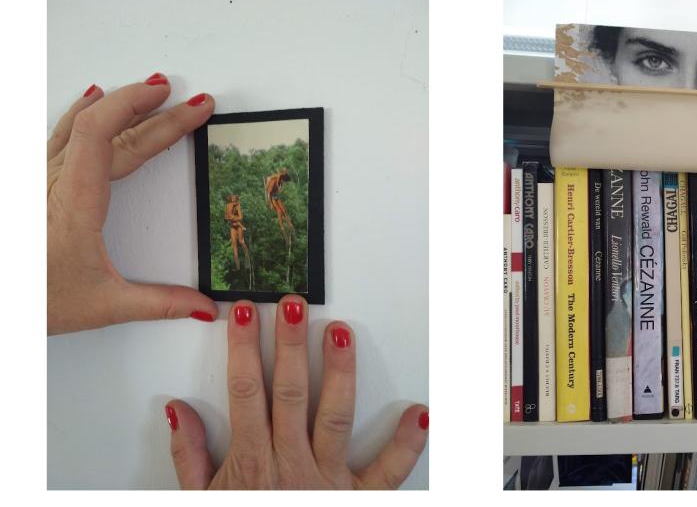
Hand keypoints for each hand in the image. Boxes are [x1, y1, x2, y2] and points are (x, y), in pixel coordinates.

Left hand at [47, 74, 218, 333]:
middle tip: (193, 104)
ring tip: (152, 89)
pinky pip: (63, 132)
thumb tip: (202, 305)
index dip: (152, 113)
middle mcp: (53, 180)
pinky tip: (92, 99)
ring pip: (84, 124)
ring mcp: (40, 178)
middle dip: (158, 111)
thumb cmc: (31, 299)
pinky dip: (86, 112)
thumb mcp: (103, 305)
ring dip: (122, 103)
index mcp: (73, 200)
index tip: (187, 106)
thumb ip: (160, 303)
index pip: (112, 135)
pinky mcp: (34, 183)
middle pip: (110, 127)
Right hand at [164, 296, 428, 488]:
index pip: (245, 392)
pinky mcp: (358, 498)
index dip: (243, 349)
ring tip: (340, 333)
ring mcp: (327, 480)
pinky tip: (419, 413)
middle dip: (289, 345)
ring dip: (337, 372)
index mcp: (253, 462)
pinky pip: (387, 472)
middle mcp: (291, 465)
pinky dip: (406, 443)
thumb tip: (179, 411)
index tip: (244, 314)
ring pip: (333, 415)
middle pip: (288, 394)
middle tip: (294, 305)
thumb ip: (190, 456)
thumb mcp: (202, 499)